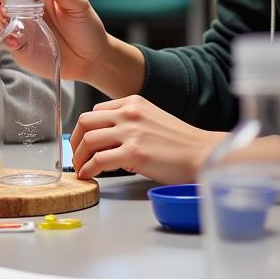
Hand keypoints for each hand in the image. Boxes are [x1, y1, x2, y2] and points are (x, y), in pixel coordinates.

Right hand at [0, 0, 109, 81]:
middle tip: (6, 9)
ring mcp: (23, 26)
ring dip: (1, 20)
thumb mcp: (78, 4)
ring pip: (0, 18)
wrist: (91, 60)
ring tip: (11, 26)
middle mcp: (28, 7)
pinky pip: (5, 38)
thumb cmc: (87, 28)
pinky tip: (16, 42)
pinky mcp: (20, 45)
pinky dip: (5, 38)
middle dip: (1, 1)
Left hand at [70, 95, 225, 182]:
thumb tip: (106, 142)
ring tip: (81, 168)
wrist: (204, 154)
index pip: (96, 111)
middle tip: (76, 156)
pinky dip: (88, 169)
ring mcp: (130, 132)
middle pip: (85, 122)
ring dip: (79, 157)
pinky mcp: (134, 153)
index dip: (85, 129)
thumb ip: (128, 124)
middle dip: (75, 141)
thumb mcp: (152, 120)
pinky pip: (99, 160)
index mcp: (133, 102)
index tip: (83, 142)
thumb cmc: (181, 143)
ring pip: (88, 140)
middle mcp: (129, 113)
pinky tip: (88, 176)